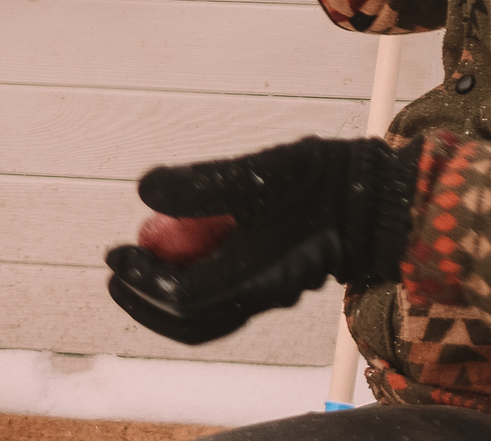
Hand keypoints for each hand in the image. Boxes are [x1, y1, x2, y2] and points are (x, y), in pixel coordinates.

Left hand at [103, 136, 411, 344]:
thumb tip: (145, 192)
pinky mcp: (275, 283)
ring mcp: (270, 293)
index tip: (117, 251)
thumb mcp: (260, 172)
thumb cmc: (321, 182)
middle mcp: (262, 294)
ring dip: (163, 300)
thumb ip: (204, 184)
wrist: (377, 200)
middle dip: (144, 298)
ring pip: (207, 318)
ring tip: (133, 274)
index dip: (142, 277)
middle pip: (190, 319)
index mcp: (256, 275)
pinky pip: (224, 304)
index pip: (182, 295)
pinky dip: (193, 291)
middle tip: (114, 269)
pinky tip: (179, 263)